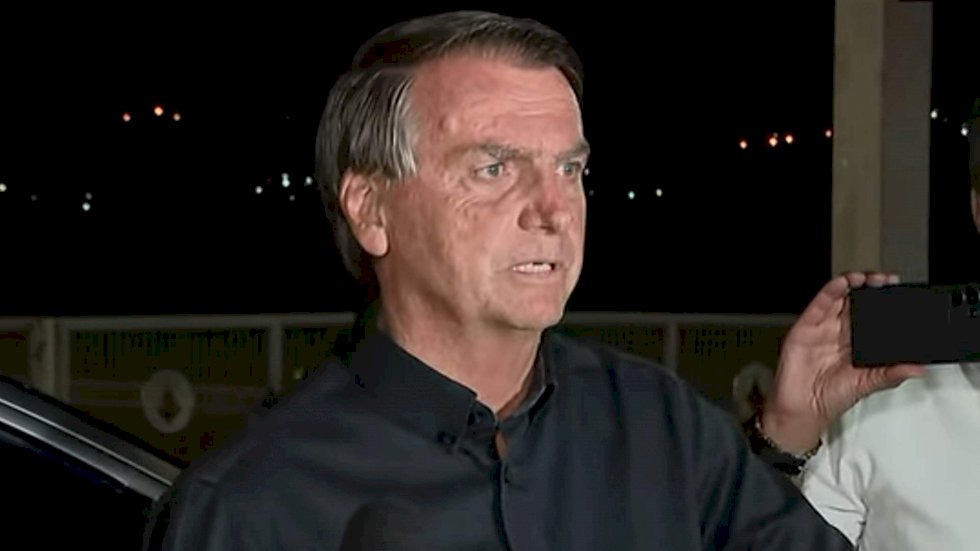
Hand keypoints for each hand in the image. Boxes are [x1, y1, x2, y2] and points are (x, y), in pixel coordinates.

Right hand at [761, 272, 926, 452]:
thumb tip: (918, 369)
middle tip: (885, 281)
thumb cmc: (831, 398)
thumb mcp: (867, 385)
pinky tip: (842, 283)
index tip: (897, 292)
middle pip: (855, 302)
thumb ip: (891, 374)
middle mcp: (839, 332)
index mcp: (856, 344)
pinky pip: (818, 305)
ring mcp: (822, 328)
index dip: (883, 302)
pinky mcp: (805, 327)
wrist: (801, 410)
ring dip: (852, 284)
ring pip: (838, 298)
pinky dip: (829, 291)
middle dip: (870, 288)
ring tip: (866, 277)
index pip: (872, 316)